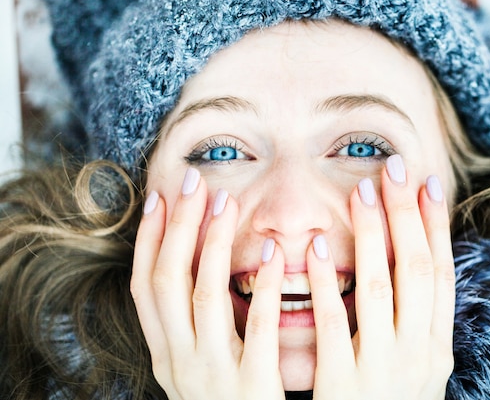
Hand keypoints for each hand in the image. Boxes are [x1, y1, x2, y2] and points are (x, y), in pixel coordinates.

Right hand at [131, 168, 285, 399]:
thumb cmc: (229, 399)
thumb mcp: (198, 364)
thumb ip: (195, 323)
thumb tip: (197, 262)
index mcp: (164, 354)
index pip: (144, 286)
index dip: (147, 240)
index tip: (158, 198)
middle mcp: (178, 362)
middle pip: (167, 281)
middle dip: (177, 227)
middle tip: (193, 182)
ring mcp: (211, 375)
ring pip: (202, 296)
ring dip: (212, 243)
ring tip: (227, 201)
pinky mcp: (251, 387)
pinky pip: (256, 328)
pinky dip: (263, 286)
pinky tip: (274, 251)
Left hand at [307, 155, 454, 399]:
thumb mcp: (412, 364)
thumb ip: (412, 321)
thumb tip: (409, 261)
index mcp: (436, 346)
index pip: (441, 274)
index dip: (435, 226)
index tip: (427, 183)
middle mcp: (419, 353)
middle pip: (417, 270)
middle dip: (407, 215)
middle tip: (393, 168)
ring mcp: (384, 368)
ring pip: (382, 287)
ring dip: (372, 235)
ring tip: (362, 191)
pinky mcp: (345, 385)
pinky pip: (336, 324)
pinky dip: (328, 282)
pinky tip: (314, 250)